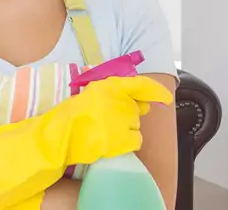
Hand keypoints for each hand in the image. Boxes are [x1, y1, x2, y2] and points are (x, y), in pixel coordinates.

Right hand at [56, 75, 173, 164]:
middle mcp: (120, 100)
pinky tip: (112, 141)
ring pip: (136, 125)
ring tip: (105, 131)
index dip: (156, 91)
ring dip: (125, 129)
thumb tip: (142, 102)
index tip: (165, 98)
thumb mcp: (90, 93)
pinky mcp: (124, 138)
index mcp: (110, 85)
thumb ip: (112, 93)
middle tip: (108, 120)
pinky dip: (127, 142)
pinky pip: (136, 140)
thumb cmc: (72, 114)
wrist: (62, 135)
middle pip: (136, 109)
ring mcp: (123, 120)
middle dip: (127, 115)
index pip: (141, 85)